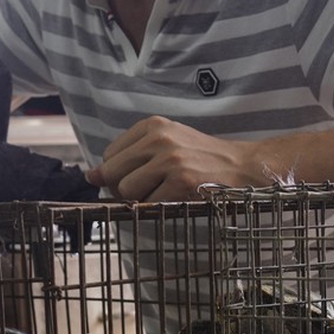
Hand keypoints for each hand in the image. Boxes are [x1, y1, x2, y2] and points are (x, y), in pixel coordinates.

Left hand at [86, 117, 267, 200]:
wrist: (243, 167)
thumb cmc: (201, 158)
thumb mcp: (166, 143)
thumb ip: (130, 156)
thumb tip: (91, 176)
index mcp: (152, 125)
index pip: (110, 156)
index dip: (118, 174)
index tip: (138, 178)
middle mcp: (158, 139)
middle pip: (113, 173)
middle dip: (123, 189)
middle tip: (150, 190)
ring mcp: (170, 161)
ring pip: (127, 191)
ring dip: (141, 200)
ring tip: (165, 192)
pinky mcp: (181, 183)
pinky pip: (149, 205)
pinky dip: (158, 208)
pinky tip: (176, 198)